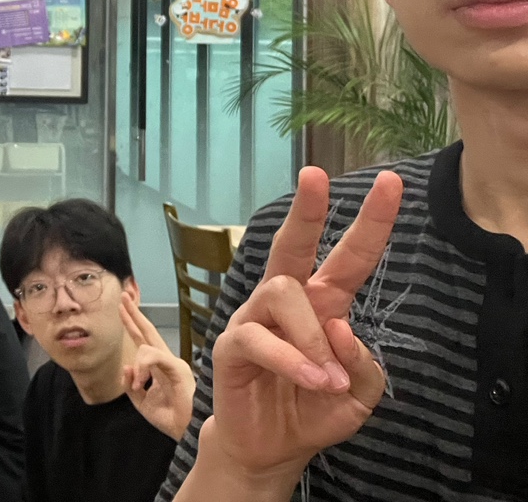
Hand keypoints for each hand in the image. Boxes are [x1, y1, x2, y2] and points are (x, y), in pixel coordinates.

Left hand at [120, 297, 194, 438]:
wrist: (189, 432)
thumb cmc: (171, 417)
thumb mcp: (141, 402)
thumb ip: (130, 383)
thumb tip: (126, 365)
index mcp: (158, 367)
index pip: (142, 339)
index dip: (131, 322)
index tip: (121, 306)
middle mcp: (166, 361)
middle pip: (147, 331)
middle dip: (133, 313)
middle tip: (123, 295)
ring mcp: (173, 363)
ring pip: (146, 346)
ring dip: (137, 364)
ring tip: (138, 385)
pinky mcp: (178, 368)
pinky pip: (155, 357)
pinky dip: (144, 367)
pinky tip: (141, 382)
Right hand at [204, 167, 400, 481]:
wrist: (271, 449)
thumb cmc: (313, 411)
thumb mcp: (359, 396)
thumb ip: (363, 364)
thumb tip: (342, 329)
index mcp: (324, 306)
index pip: (349, 257)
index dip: (371, 222)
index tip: (391, 183)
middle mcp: (288, 303)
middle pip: (293, 244)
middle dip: (307, 208)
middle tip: (315, 174)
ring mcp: (256, 319)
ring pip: (284, 293)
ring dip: (312, 337)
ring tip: (326, 380)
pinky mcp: (232, 344)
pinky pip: (258, 336)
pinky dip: (291, 360)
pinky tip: (311, 380)